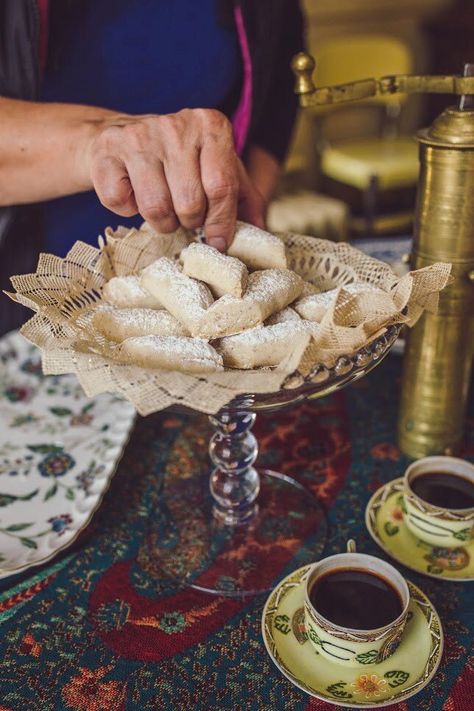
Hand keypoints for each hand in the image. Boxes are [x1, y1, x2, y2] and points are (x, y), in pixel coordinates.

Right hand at [86, 108, 264, 248]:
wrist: (122, 138)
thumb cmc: (181, 161)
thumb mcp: (219, 170)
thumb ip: (245, 199)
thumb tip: (261, 234)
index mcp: (211, 126)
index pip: (222, 187)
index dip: (222, 223)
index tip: (218, 242)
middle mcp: (175, 125)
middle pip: (190, 205)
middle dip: (189, 222)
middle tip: (184, 214)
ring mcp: (138, 136)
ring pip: (156, 210)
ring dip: (161, 222)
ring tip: (162, 206)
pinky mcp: (106, 151)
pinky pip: (121, 205)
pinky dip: (128, 210)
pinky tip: (133, 191)